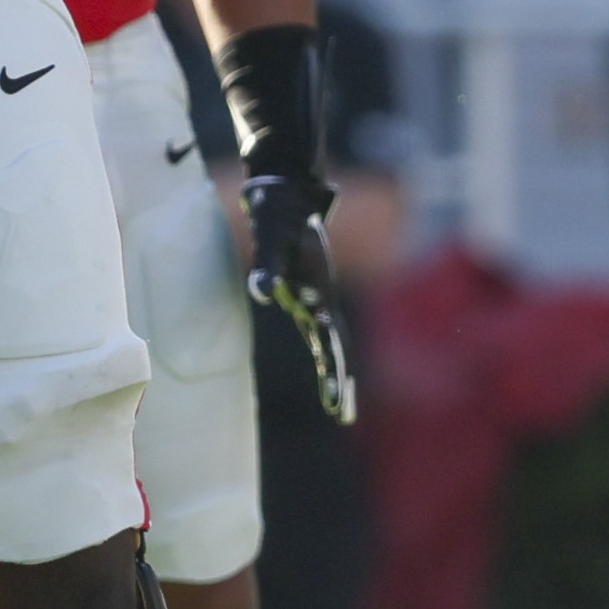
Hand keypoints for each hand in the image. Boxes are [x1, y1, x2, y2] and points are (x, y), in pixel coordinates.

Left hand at [240, 171, 357, 422]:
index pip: (331, 340)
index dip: (335, 369)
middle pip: (336, 347)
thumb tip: (262, 292)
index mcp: (319, 292)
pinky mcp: (306, 292)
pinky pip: (317, 330)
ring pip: (330, 343)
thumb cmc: (278, 214)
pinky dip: (323, 352)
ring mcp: (316, 297)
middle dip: (340, 381)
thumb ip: (267, 265)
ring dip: (335, 372)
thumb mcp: (271, 238)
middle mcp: (322, 298)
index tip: (338, 398)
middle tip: (345, 416)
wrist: (286, 191)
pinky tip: (325, 368)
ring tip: (340, 406)